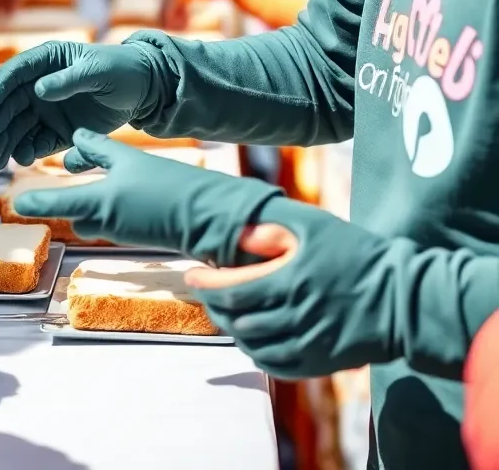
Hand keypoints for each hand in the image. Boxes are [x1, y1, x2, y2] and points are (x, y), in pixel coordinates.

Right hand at [0, 41, 159, 168]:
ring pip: (17, 127)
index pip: (14, 74)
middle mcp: (38, 86)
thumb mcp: (97, 70)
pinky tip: (21, 160)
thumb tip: (38, 90)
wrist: (144, 90)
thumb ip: (69, 79)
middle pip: (9, 104)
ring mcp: (46, 110)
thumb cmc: (120, 69)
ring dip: (4, 142)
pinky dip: (26, 151)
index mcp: (45, 60)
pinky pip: (36, 142)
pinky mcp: (57, 131)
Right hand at [14, 130, 277, 258]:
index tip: (67, 137)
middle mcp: (140, 171)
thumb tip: (18, 200)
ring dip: (101, 199)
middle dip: (87, 169)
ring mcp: (159, 194)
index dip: (76, 143)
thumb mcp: (101, 203)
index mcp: (121, 156)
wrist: (223, 224)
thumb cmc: (159, 205)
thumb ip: (60, 202)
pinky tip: (117, 232)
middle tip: (70, 167)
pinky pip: (138, 215)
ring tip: (84, 211)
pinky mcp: (175, 219)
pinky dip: (119, 220)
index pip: (91, 143)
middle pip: (107, 166)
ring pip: (122, 193)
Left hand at [184, 196, 396, 378]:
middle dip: (214, 306)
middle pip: (238, 320)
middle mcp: (296, 317)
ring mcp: (309, 343)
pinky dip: (257, 354)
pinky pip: (278, 366)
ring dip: (232, 330)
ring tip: (224, 314)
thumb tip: (236, 235)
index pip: (232, 290)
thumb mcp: (314, 228)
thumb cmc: (357, 254)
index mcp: (290, 282)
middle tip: (204, 293)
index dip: (205, 284)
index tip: (191, 275)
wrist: (404, 298)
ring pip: (254, 345)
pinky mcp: (322, 361)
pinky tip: (251, 340)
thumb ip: (272, 230)